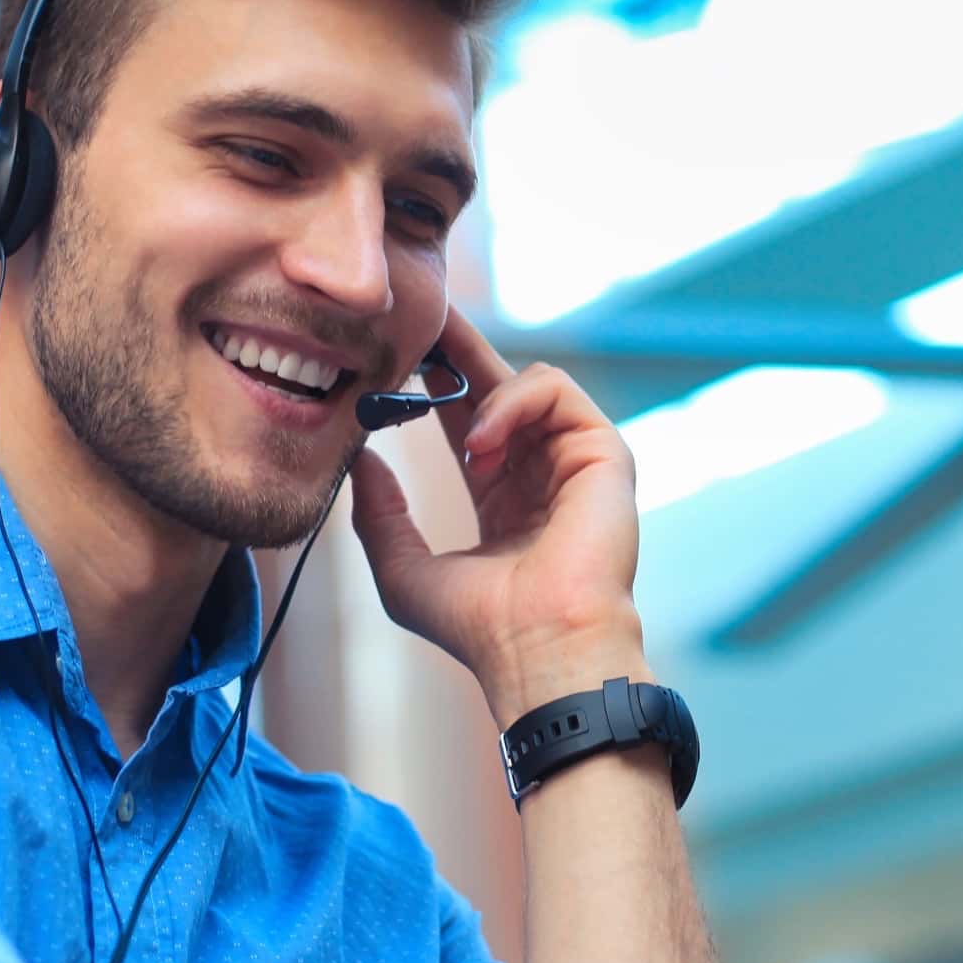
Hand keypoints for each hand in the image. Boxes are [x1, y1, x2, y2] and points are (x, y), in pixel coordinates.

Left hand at [348, 303, 645, 722]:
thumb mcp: (403, 570)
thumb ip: (379, 515)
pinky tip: (484, 444)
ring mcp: (576, 460)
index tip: (394, 356)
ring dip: (484, 397)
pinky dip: (514, 402)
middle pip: (500, 383)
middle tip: (419, 315)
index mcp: (504, 496)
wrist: (537, 647)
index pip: (468, 418)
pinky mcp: (603, 451)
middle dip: (459, 347)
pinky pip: (555, 389)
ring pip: (530, 380)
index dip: (435, 382)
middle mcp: (542, 471)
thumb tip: (358, 460)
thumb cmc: (479, 626)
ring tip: (465, 445)